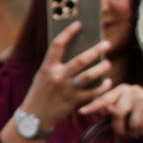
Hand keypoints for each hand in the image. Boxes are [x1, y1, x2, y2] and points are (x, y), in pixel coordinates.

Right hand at [16, 23, 115, 137]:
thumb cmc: (39, 94)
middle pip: (80, 60)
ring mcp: (66, 90)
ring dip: (101, 68)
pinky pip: (92, 93)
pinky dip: (102, 87)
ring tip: (108, 63)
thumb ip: (56, 66)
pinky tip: (108, 82)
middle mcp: (57, 77)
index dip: (68, 33)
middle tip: (107, 44)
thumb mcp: (42, 77)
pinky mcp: (73, 101)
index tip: (79, 24)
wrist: (34, 118)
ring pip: (88, 76)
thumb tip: (77, 53)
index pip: (58, 46)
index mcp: (47, 68)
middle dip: (95, 51)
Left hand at [80, 81, 142, 142]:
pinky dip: (140, 131)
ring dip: (130, 130)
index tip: (81, 112)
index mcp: (121, 90)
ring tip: (139, 126)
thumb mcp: (125, 112)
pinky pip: (138, 125)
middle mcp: (131, 89)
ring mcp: (142, 97)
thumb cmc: (140, 114)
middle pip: (117, 112)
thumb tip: (108, 111)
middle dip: (118, 127)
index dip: (93, 106)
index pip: (104, 99)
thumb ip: (113, 112)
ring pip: (128, 122)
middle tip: (121, 133)